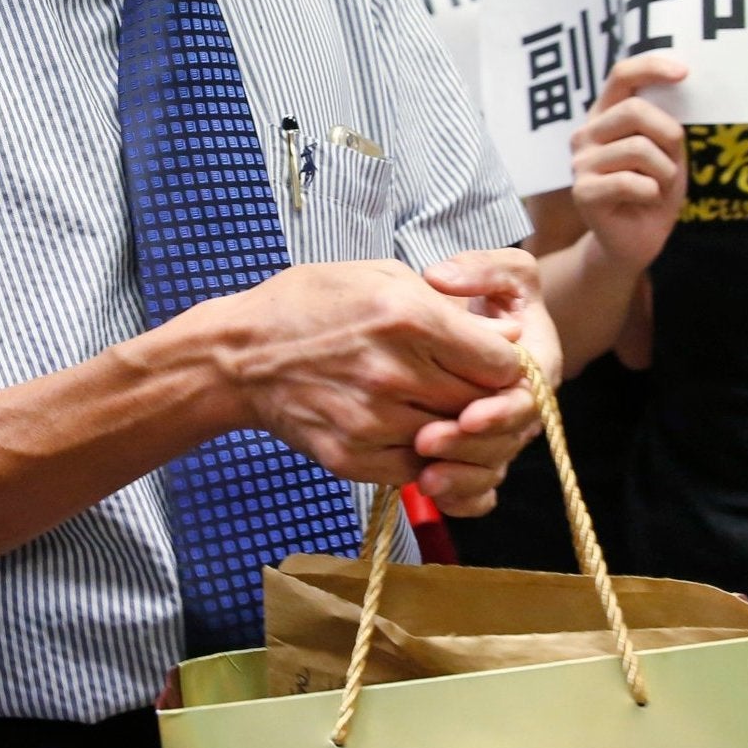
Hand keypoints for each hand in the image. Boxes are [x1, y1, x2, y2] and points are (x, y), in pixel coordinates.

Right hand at [211, 259, 526, 488]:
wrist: (238, 357)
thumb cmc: (309, 304)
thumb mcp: (380, 277)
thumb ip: (447, 305)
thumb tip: (509, 335)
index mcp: (408, 319)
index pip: (501, 363)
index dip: (505, 364)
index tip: (490, 359)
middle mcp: (395, 374)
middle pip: (482, 405)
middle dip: (484, 397)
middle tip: (468, 385)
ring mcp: (374, 422)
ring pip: (452, 441)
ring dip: (453, 427)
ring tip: (431, 402)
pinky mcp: (354, 458)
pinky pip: (416, 470)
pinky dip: (421, 454)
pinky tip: (405, 426)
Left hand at [417, 247, 559, 515]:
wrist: (486, 323)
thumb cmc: (494, 293)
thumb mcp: (501, 271)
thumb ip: (480, 270)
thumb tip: (441, 279)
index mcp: (540, 363)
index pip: (527, 396)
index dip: (499, 409)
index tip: (465, 414)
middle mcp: (527, 405)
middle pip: (508, 440)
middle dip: (470, 447)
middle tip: (428, 443)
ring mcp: (506, 433)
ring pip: (492, 468)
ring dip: (462, 477)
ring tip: (425, 477)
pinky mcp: (484, 452)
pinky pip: (481, 489)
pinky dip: (462, 498)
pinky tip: (435, 496)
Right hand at [571, 53, 688, 272]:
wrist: (635, 242)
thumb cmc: (653, 191)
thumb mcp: (667, 152)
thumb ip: (665, 123)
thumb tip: (680, 86)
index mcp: (606, 116)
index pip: (622, 75)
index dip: (651, 67)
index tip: (684, 73)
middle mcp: (587, 133)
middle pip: (635, 111)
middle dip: (668, 137)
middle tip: (672, 164)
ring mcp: (581, 162)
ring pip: (639, 148)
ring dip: (664, 172)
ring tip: (657, 188)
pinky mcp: (583, 191)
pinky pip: (633, 182)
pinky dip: (652, 193)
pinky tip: (645, 202)